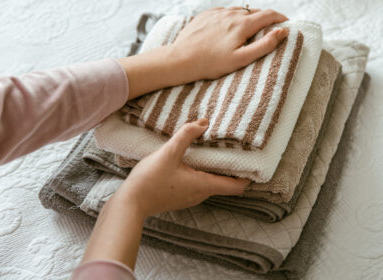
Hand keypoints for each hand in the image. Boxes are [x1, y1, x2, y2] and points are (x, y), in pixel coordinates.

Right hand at [114, 118, 249, 217]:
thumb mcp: (169, 152)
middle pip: (225, 184)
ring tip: (214, 152)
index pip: (236, 186)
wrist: (129, 203)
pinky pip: (198, 186)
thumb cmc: (150, 180)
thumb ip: (187, 135)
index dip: (248, 176)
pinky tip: (193, 161)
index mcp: (204, 185)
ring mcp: (190, 198)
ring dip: (215, 170)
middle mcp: (201, 195)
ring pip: (210, 184)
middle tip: (234, 150)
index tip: (253, 162)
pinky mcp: (180, 197)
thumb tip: (204, 122)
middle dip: (231, 169)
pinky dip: (202, 174)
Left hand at [172, 7, 288, 79]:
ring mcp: (217, 13)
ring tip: (252, 28)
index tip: (287, 23)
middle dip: (265, 18)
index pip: (268, 15)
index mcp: (242, 24)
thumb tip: (282, 32)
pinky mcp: (206, 15)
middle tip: (270, 28)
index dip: (280, 18)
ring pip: (239, 10)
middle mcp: (231, 14)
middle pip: (254, 11)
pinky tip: (230, 27)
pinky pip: (224, 12)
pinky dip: (233, 17)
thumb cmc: (211, 63)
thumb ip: (264, 45)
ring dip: (249, 17)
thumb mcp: (241, 59)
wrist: (181, 59)